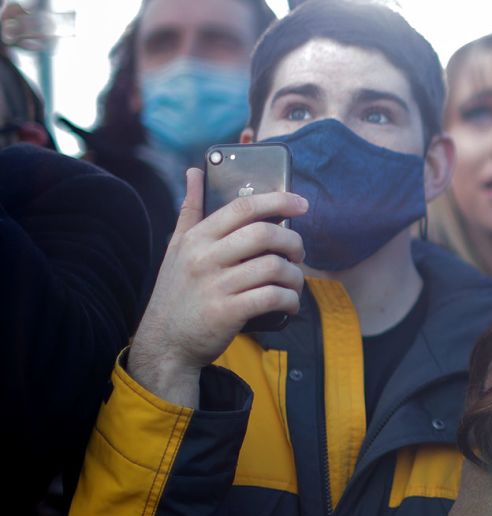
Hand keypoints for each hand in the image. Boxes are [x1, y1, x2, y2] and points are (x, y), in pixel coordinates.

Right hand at [128, 169, 306, 406]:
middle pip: (265, 234)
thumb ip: (190, 210)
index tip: (302, 204)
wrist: (165, 344)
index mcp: (197, 238)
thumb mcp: (176, 248)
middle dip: (293, 241)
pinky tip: (290, 303)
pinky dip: (290, 299)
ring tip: (294, 282)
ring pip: (274, 267)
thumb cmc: (177, 292)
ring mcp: (215, 286)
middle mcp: (204, 258)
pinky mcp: (226, 313)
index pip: (243, 207)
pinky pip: (273, 297)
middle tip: (298, 253)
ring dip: (295, 275)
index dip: (278, 200)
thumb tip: (195, 171)